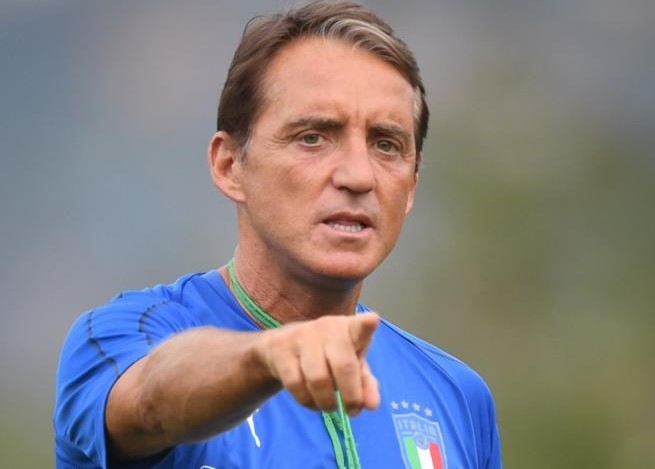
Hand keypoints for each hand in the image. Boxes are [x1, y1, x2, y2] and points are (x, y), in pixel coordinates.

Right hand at [258, 312, 379, 414]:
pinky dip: (307, 401)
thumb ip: (365, 383)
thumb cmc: (327, 354)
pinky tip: (311, 400)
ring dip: (327, 402)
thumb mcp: (350, 364)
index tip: (372, 321)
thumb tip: (372, 405)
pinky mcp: (280, 348)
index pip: (359, 327)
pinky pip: (296, 385)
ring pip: (318, 380)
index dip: (366, 325)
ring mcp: (302, 336)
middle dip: (351, 396)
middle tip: (353, 410)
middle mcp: (326, 328)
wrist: (282, 345)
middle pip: (343, 366)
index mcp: (349, 329)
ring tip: (330, 405)